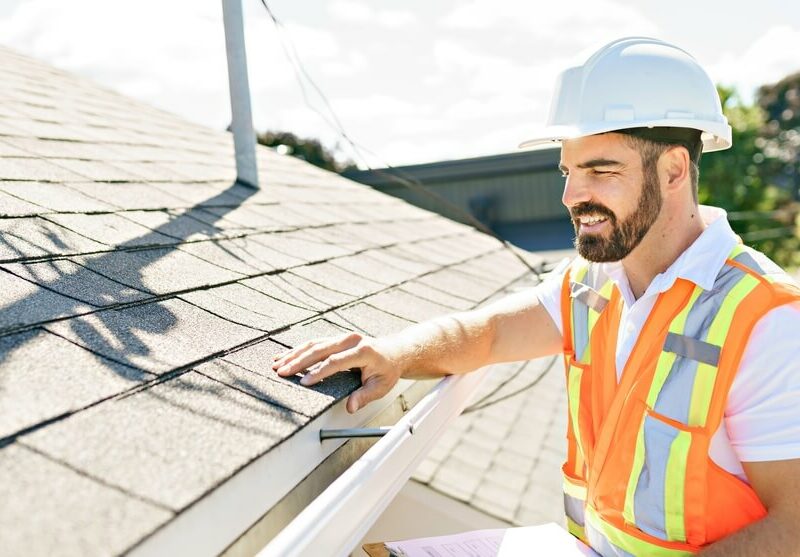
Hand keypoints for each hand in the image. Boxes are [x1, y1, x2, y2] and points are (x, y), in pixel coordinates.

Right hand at [272, 332, 404, 413]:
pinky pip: (315, 343)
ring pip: (314, 344)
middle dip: (298, 361)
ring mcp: (343, 337)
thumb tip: (350, 407)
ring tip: (277, 364)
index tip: (304, 383)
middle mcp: (351, 340)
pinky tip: (285, 356)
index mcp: (363, 351)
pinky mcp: (336, 338)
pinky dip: (299, 350)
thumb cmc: (387, 371)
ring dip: (294, 354)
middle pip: (320, 349)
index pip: (336, 361)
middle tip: (282, 372)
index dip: (319, 372)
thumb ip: (364, 396)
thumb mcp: (381, 386)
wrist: (394, 352)